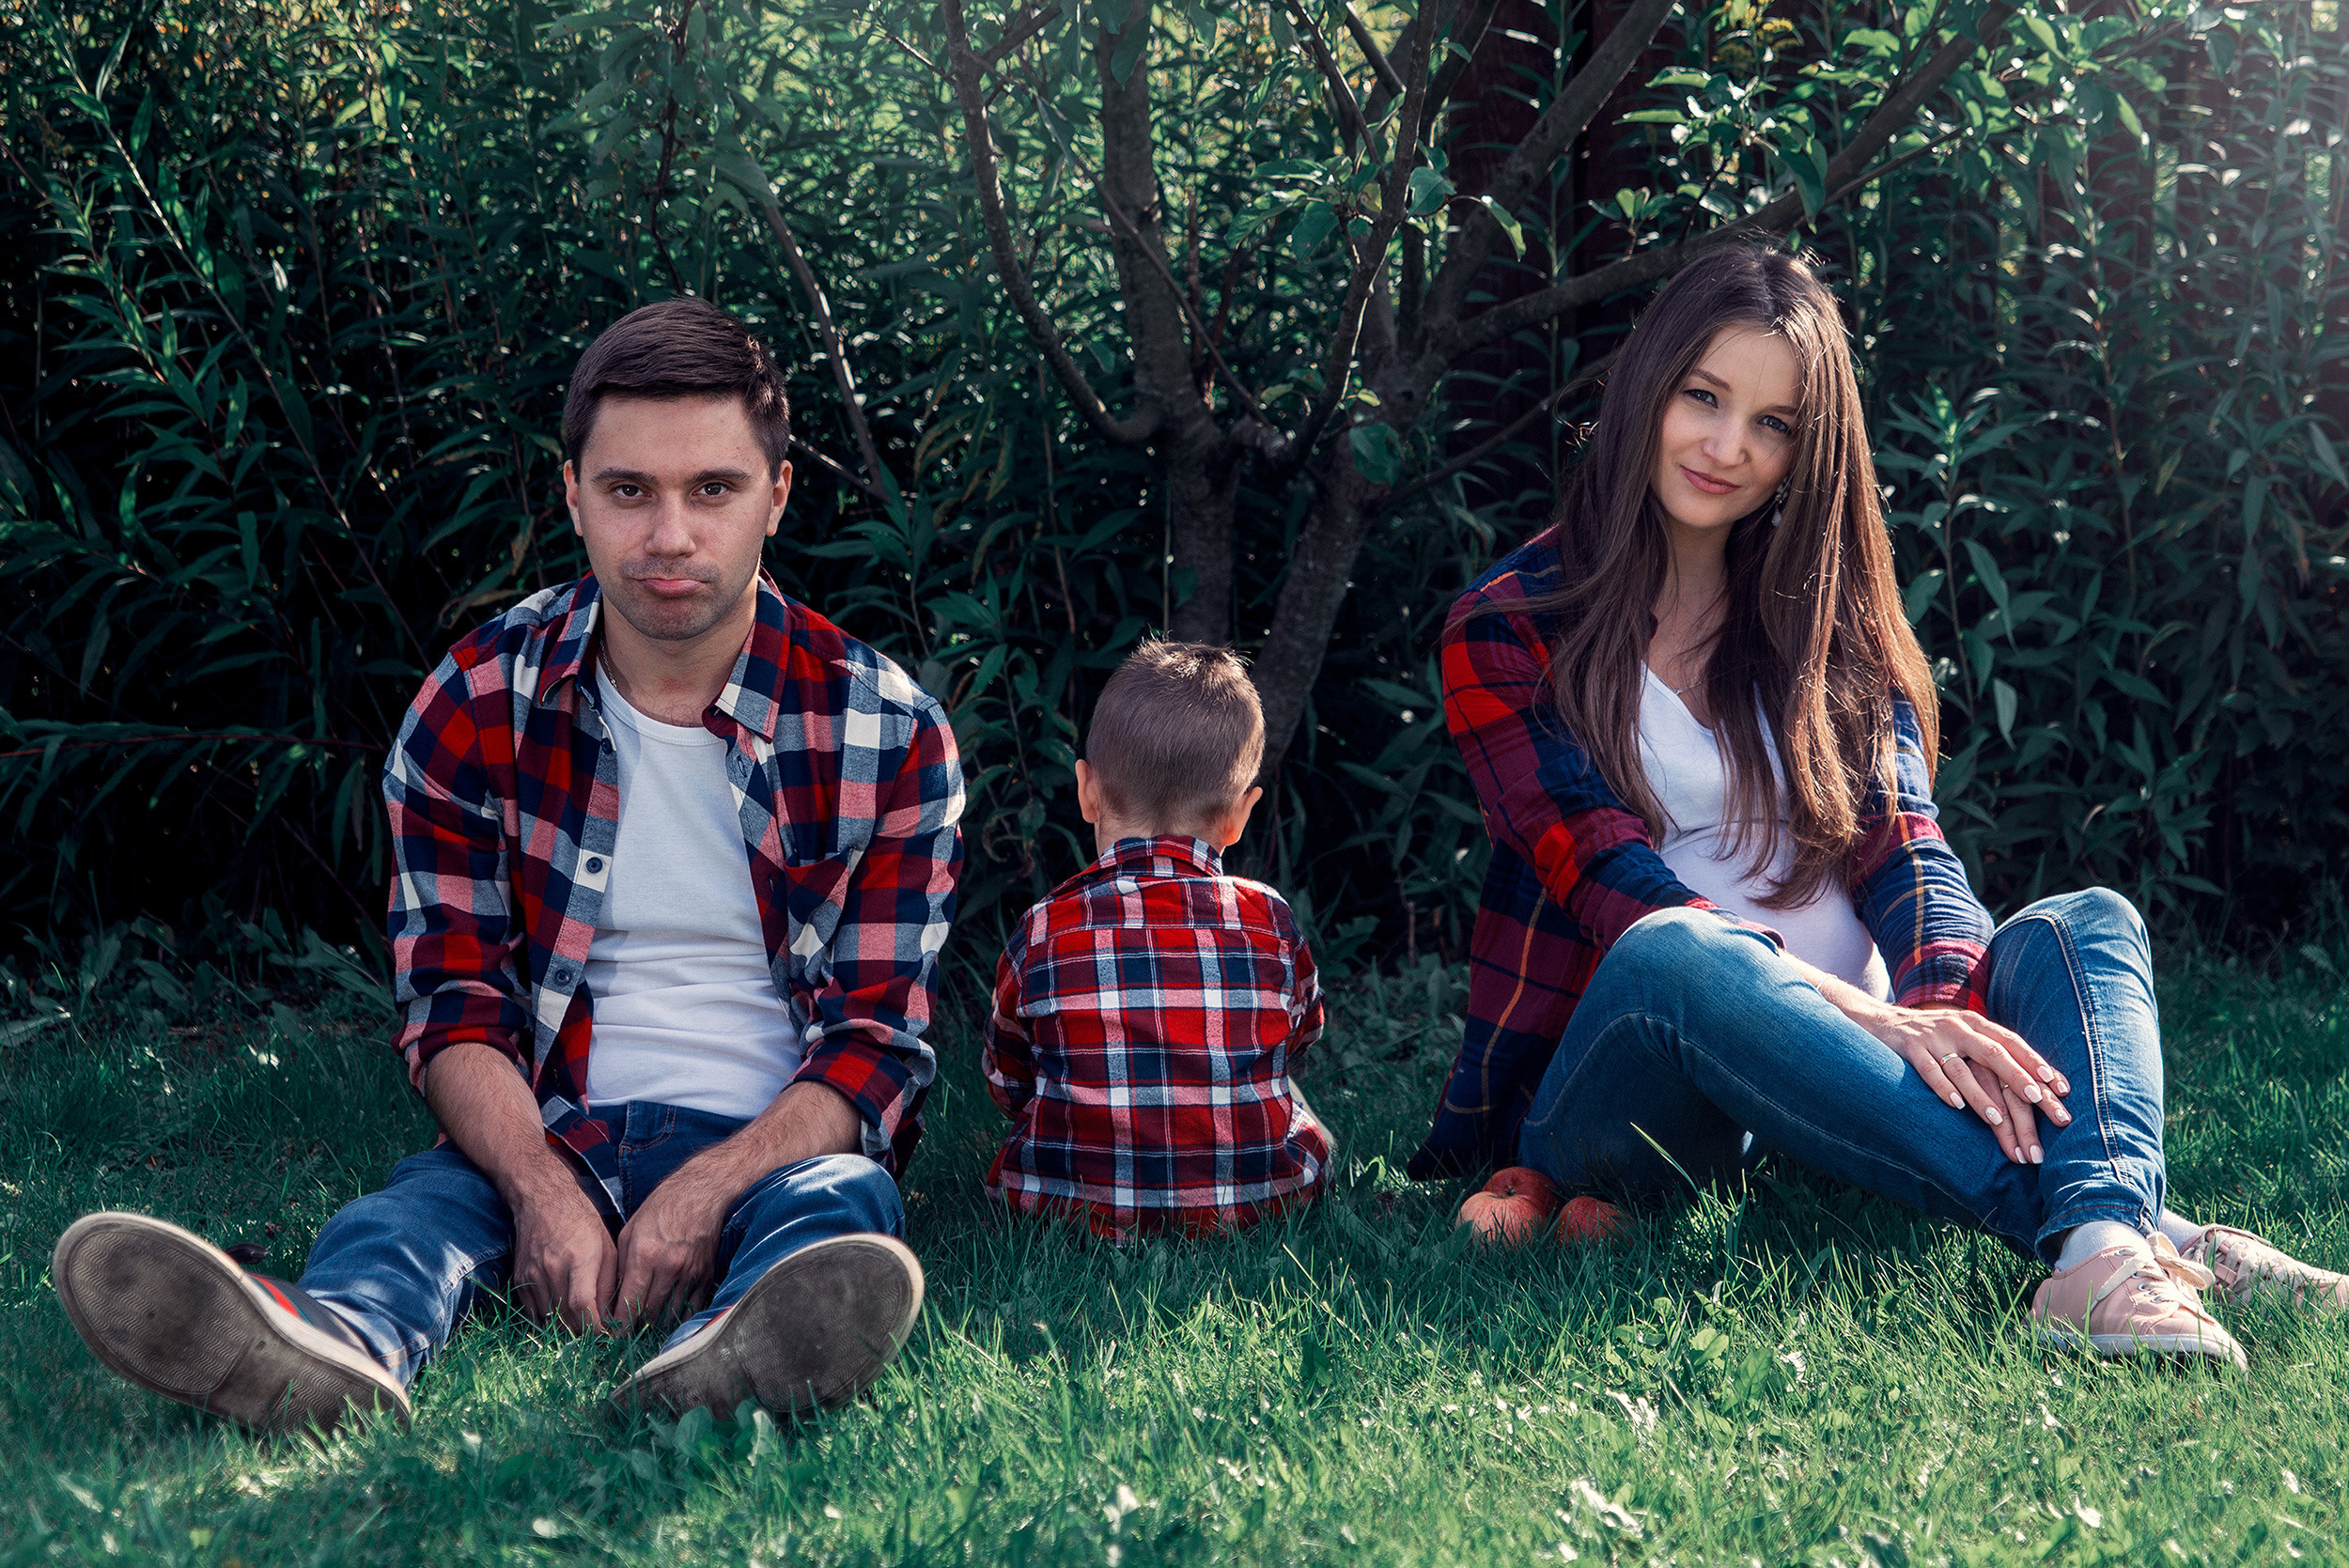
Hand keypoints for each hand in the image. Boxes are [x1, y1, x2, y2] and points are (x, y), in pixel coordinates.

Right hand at [508, 1169, 618, 1331]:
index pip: (583, 1305)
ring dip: (566, 1329)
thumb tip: (611, 1318)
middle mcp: (553, 1268)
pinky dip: (548, 1320)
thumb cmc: (583, 1222)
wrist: (543, 1200)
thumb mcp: (607, 1248)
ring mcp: (533, 1274)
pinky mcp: (520, 1278)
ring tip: (581, 1328)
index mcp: (579, 1258)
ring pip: (549, 1318)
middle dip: (584, 1333)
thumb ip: (608, 1283)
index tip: (607, 1336)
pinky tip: (561, 1316)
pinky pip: (533, 1312)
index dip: (595, 1328)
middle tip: (598, 1337)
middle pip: (565, 1317)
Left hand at [612, 1165, 731, 1328]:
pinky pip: (692, 1308)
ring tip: (645, 1329)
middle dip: (635, 1327)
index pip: (629, 1303)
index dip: (619, 1325)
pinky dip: (679, 1318)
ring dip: (656, 1325)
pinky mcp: (705, 1275)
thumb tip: (617, 1297)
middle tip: (625, 1335)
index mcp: (645, 1256)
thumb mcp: (630, 1232)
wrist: (702, 1192)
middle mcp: (668, 1267)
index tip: (611, 1336)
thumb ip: (623, 1266)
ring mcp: (690, 1273)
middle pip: (649, 1313)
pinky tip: (669, 1320)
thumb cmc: (661, 1208)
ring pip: (671, 1314)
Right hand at [1858, 1002, 2071, 1163]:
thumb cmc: (1934, 1036)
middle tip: (2038, 1099)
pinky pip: (1929, 1070)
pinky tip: (1956, 1106)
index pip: (2013, 1043)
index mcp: (1976, 1023)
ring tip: (1997, 1119)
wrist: (1883, 1020)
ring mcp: (1933, 1038)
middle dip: (2018, 1077)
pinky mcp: (1910, 1048)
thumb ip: (1991, 1051)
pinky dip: (1943, 1088)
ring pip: (1962, 1068)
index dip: (2037, 1063)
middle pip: (1995, 1053)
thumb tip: (2035, 1081)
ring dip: (1981, 1094)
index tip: (2060, 1087)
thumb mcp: (1964, 1035)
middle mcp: (1958, 1028)